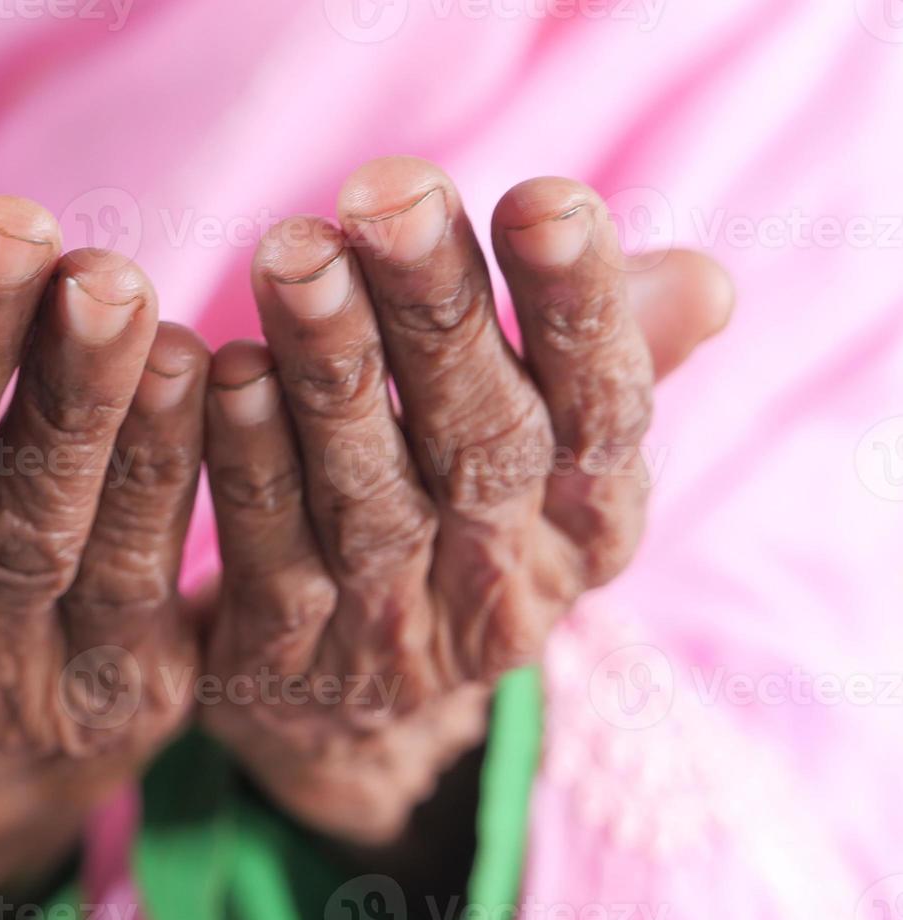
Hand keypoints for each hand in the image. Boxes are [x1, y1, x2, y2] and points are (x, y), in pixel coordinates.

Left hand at [201, 157, 733, 843]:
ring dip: (335, 370)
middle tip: (390, 197)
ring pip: (369, 497)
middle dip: (440, 313)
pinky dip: (250, 460)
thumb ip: (605, 364)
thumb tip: (705, 281)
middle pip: (482, 443)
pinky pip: (268, 554)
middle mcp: (501, 585)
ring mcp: (393, 630)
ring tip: (298, 256)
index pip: (602, 413)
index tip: (546, 199)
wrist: (354, 710)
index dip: (580, 311)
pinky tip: (226, 369)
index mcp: (586, 526)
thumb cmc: (457, 525)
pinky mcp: (287, 653)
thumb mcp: (547, 464)